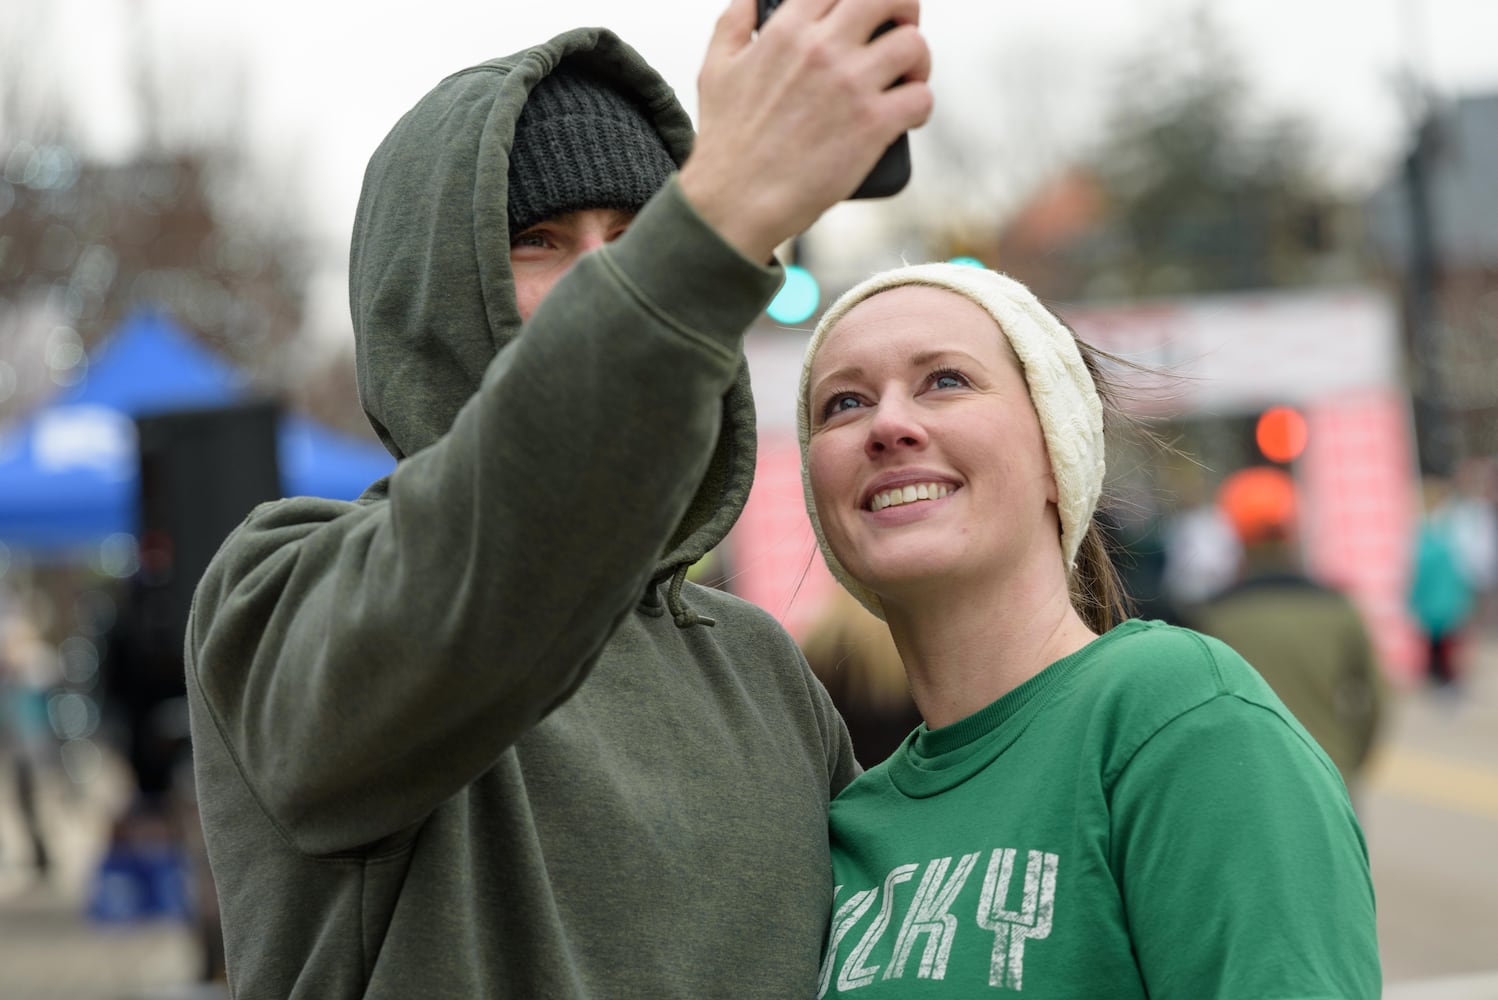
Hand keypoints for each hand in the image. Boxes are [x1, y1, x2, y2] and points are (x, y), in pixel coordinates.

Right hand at [679, 0, 932, 262]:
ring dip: (918, 61)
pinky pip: (922, 98)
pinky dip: (920, 106)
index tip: (868, 13)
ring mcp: (851, 86)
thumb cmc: (727, 143)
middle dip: (905, 8)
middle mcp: (823, 49)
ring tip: (907, 79)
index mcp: (787, 29)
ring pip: (914, 45)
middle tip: (902, 30)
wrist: (735, 203)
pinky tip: (906, 116)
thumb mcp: (715, 68)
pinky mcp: (873, 125)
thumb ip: (734, 21)